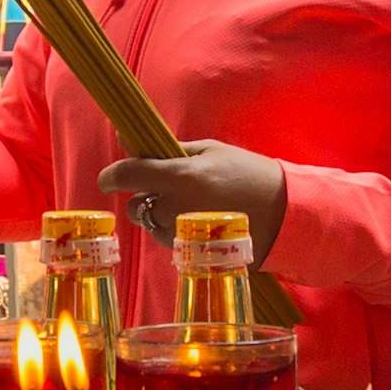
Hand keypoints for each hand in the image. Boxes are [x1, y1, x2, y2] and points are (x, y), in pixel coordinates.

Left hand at [99, 142, 289, 255]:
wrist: (283, 214)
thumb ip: (170, 149)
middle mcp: (176, 208)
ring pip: (152, 224)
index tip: (107, 177)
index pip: (129, 175)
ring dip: (161, 213)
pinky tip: (200, 221)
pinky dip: (175, 229)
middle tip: (169, 187)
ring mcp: (182, 234)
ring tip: (193, 204)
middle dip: (145, 196)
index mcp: (181, 176)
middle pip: (137, 205)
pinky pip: (169, 238)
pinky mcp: (190, 252)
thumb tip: (129, 137)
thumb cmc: (248, 174)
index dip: (112, 175)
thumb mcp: (211, 151)